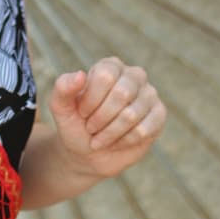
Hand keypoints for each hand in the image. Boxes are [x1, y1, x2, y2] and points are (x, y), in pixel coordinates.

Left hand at [48, 57, 166, 181]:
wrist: (88, 152)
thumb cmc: (75, 124)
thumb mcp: (61, 107)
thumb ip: (62, 88)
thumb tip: (80, 75)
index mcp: (109, 66)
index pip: (105, 76)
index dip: (91, 100)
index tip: (82, 113)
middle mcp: (133, 75)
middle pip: (121, 94)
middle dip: (101, 118)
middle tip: (91, 128)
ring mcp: (149, 94)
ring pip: (132, 115)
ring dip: (110, 133)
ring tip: (100, 137)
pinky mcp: (159, 115)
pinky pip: (144, 130)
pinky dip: (124, 141)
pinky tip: (117, 142)